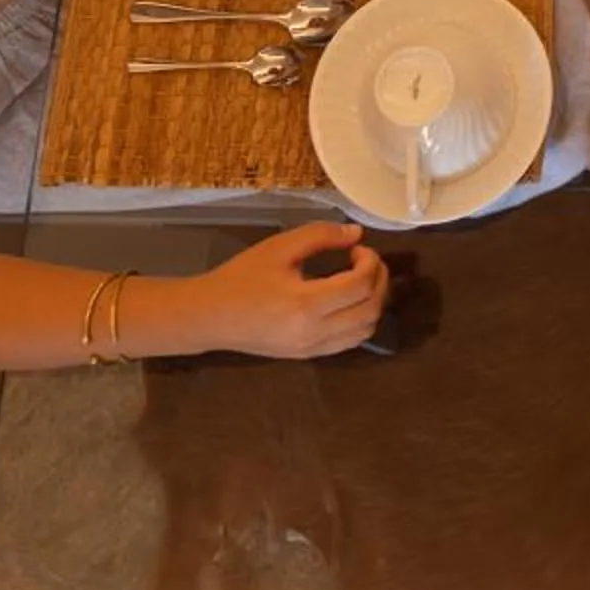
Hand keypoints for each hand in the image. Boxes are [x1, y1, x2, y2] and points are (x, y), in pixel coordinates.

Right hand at [193, 221, 390, 357]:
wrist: (210, 317)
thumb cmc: (241, 278)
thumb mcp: (278, 248)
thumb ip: (320, 235)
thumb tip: (356, 233)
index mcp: (306, 304)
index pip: (361, 285)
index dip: (370, 261)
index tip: (357, 248)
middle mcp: (314, 332)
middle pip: (371, 309)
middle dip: (379, 280)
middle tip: (366, 261)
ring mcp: (313, 349)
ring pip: (366, 330)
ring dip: (374, 302)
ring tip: (360, 280)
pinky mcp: (309, 356)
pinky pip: (350, 342)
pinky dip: (361, 320)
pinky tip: (349, 301)